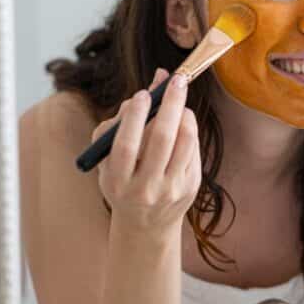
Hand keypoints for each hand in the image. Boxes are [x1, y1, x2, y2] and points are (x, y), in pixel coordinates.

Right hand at [92, 68, 200, 234]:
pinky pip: (193, 150)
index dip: (134, 118)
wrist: (145, 223)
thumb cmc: (123, 180)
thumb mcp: (109, 159)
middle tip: (176, 80)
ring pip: (185, 143)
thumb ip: (120, 124)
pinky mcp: (190, 187)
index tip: (142, 94)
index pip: (126, 146)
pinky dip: (189, 129)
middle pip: (161, 140)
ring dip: (184, 114)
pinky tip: (183, 120)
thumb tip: (149, 86)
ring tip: (179, 97)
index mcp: (117, 181)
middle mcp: (145, 189)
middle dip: (169, 105)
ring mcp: (171, 190)